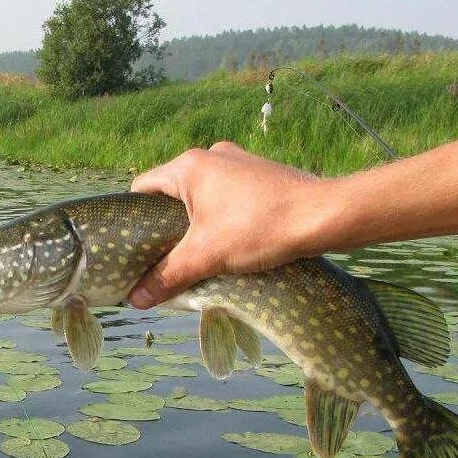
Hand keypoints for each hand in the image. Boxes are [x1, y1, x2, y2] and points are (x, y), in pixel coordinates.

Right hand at [128, 141, 327, 307]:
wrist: (325, 216)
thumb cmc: (259, 228)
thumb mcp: (206, 256)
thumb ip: (168, 276)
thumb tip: (135, 301)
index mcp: (189, 166)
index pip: (142, 189)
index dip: (133, 220)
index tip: (133, 250)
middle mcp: (211, 157)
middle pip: (171, 195)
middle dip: (165, 228)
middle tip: (161, 261)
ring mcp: (238, 163)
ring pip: (201, 197)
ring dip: (195, 226)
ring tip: (194, 258)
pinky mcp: (260, 176)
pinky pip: (226, 197)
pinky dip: (220, 219)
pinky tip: (227, 245)